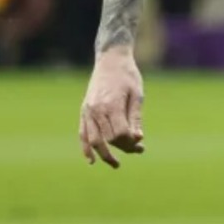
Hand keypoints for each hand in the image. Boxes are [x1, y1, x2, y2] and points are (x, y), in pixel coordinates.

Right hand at [79, 48, 143, 167]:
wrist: (110, 59)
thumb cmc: (127, 76)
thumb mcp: (137, 95)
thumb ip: (135, 118)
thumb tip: (137, 139)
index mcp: (111, 105)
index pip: (119, 134)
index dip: (131, 142)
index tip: (141, 142)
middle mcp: (96, 109)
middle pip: (108, 139)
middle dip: (123, 148)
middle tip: (139, 150)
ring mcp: (88, 111)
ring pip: (93, 141)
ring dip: (104, 155)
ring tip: (116, 164)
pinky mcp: (84, 110)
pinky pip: (82, 134)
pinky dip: (86, 148)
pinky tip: (91, 161)